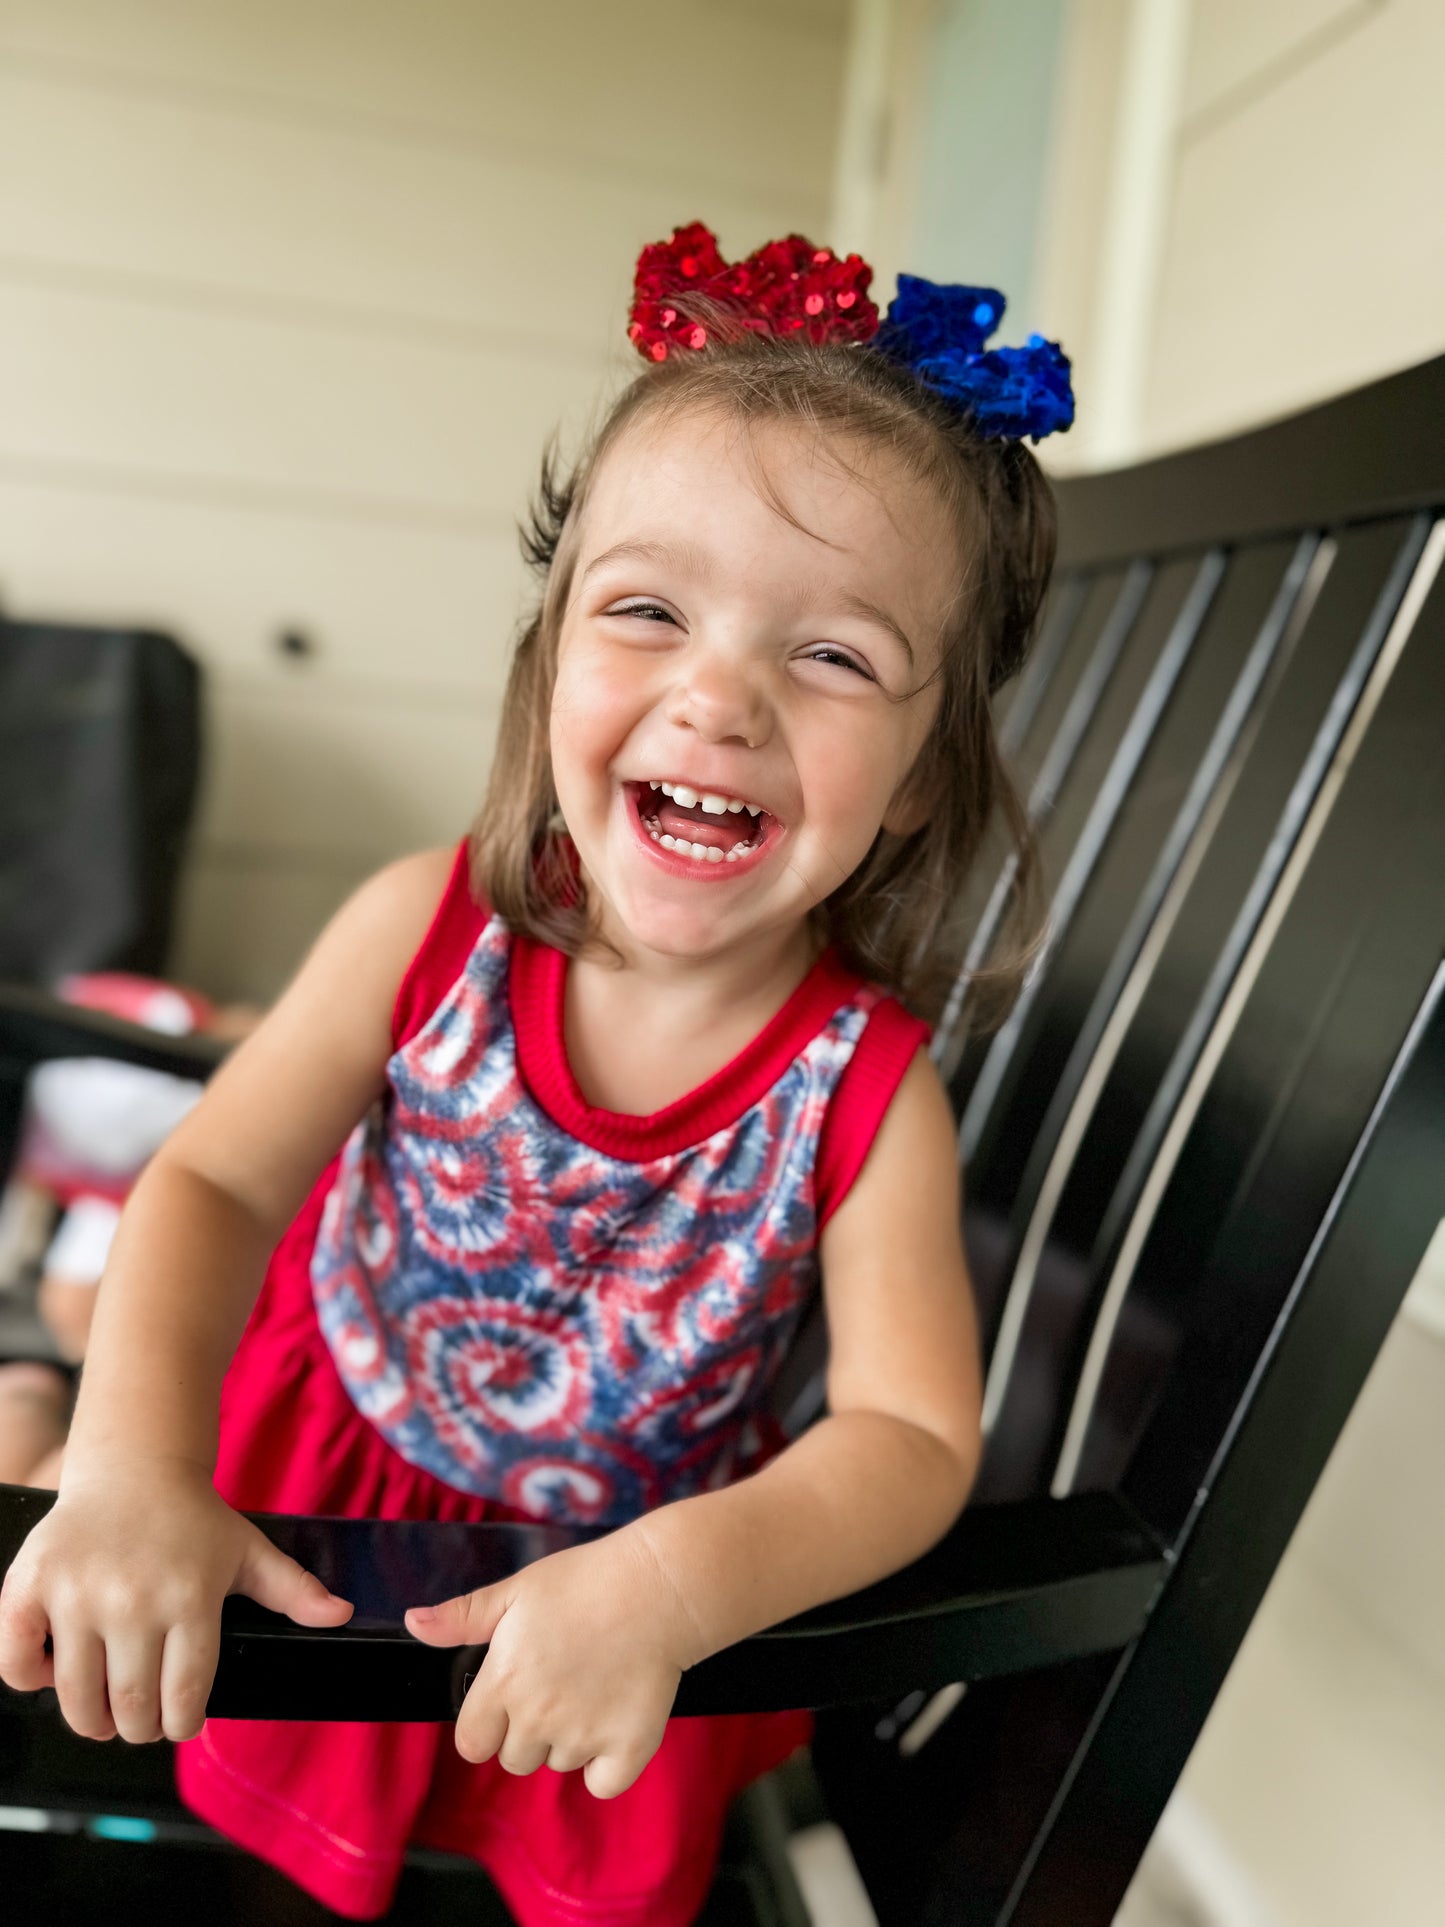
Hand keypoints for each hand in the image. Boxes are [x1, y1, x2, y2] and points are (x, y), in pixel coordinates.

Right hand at [0, 1458, 351, 1742]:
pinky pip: (18, 1663)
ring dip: (92, 1719)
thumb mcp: (248, 1551)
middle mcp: (132, 1600)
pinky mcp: (29, 1586)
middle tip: (142, 1718)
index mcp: (190, 1598)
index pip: (185, 1698)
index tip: (180, 1720)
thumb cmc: (195, 1519)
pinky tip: (57, 1668)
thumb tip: (341, 1616)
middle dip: (140, 1727)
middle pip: (130, 1710)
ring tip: (105, 1708)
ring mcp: (76, 1594)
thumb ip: (294, 1590)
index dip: (183, 1722)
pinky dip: (32, 1679)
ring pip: (77, 1700)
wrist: (134, 1467)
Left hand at [404, 1527, 701, 1799]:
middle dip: (528, 1732)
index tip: (508, 1701)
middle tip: (558, 1685)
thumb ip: (462, 1616)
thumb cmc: (583, 1581)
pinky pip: (601, 1783)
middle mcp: (537, 1718)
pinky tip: (613, 1723)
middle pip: (515, 1759)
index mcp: (503, 1683)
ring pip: (559, 1763)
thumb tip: (414, 1623)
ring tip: (592, 1687)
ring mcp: (583, 1737)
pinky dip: (606, 1765)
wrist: (656, 1587)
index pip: (472, 1744)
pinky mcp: (627, 1748)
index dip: (486, 1725)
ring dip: (569, 1739)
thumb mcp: (515, 1590)